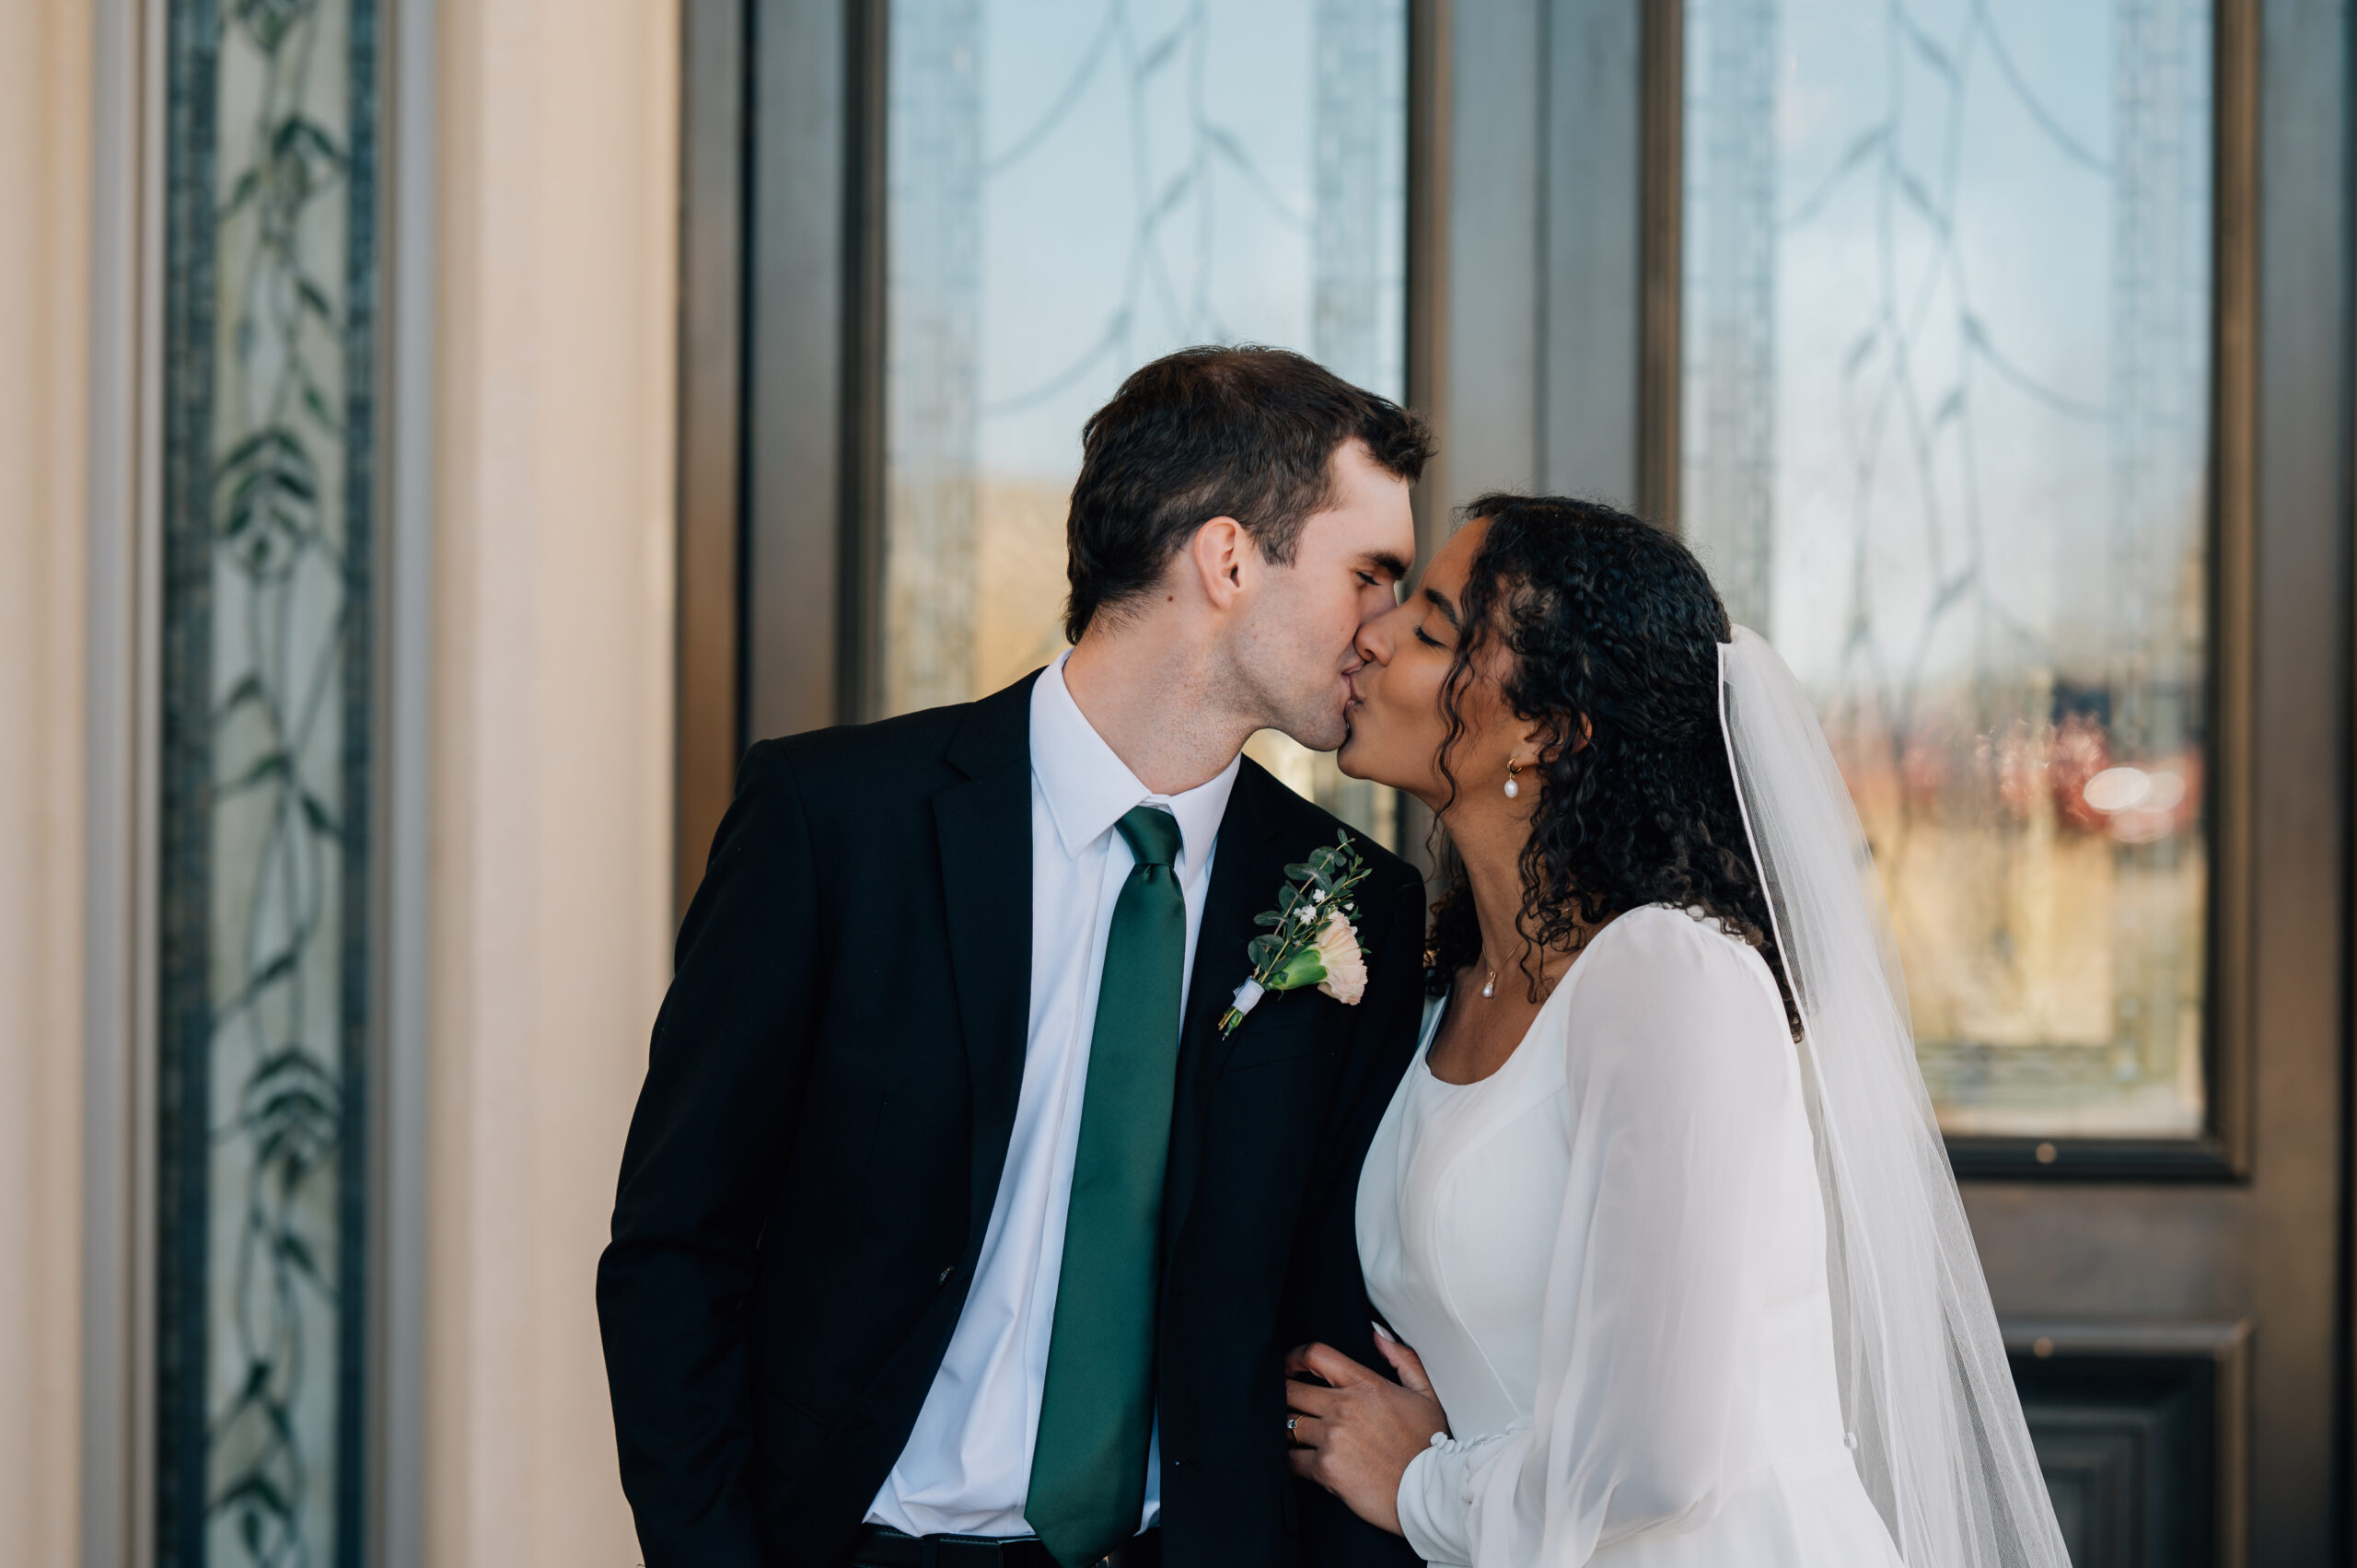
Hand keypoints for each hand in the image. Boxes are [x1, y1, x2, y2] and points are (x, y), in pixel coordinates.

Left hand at [1284, 1332, 1449, 1536]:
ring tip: (1293, 1434)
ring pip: (1287, 1425)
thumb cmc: (1428, 1445)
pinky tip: (1299, 1460)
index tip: (1288, 1367)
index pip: (1315, 1355)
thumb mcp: (1425, 1395)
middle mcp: (1345, 1407)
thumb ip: (1403, 1359)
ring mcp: (1333, 1438)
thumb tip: (1378, 1333)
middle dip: (1283, 1395)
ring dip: (1286, 1429)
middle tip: (1286, 1404)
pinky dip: (1291, 1460)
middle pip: (1290, 1390)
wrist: (1431, 1493)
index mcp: (1366, 1384)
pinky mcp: (1326, 1469)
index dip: (1293, 1357)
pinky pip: (1291, 1460)